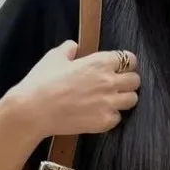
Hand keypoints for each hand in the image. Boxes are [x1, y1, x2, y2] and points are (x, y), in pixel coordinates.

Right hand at [10, 43, 140, 139]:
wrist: (34, 111)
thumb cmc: (42, 82)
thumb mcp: (54, 57)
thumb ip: (69, 49)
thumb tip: (74, 47)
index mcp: (100, 62)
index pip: (129, 59)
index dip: (126, 63)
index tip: (120, 66)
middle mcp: (109, 82)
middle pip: (135, 80)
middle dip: (128, 80)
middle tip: (118, 84)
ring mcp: (108, 104)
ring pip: (132, 100)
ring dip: (124, 98)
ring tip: (112, 99)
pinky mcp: (103, 122)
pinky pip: (118, 118)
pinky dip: (112, 115)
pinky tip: (100, 113)